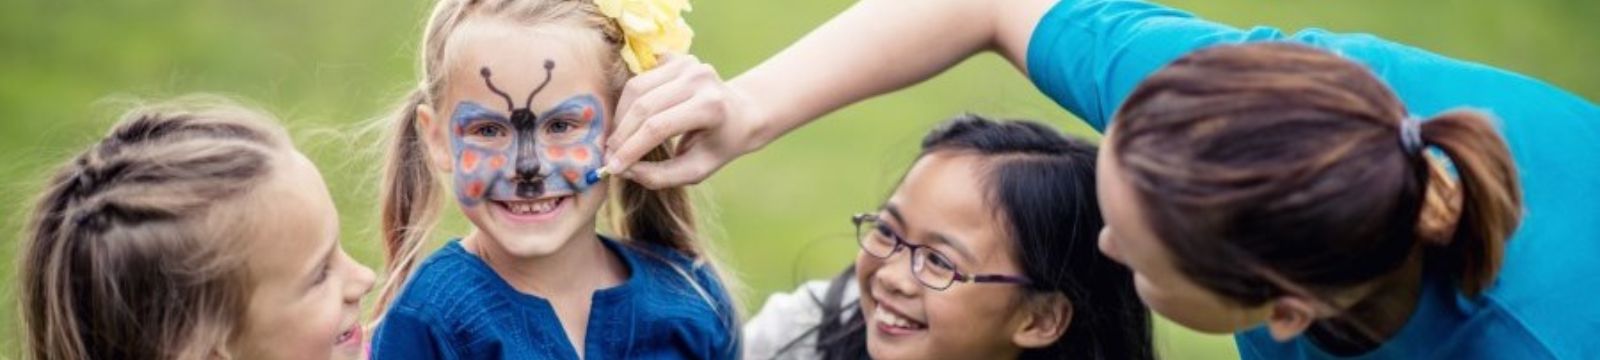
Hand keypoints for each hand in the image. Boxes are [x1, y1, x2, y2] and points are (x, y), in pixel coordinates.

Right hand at [605, 54, 766, 188]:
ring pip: (636, 88)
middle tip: (608, 156)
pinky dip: (629, 102)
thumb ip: (661, 176)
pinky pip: (640, 79)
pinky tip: (629, 122)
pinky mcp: (676, 57)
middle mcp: (699, 78)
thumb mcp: (696, 170)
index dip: (630, 148)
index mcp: (710, 106)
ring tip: (616, 142)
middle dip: (621, 134)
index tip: (612, 167)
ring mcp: (687, 63)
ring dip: (620, 117)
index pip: (658, 127)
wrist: (741, 114)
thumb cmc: (718, 145)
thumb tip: (624, 170)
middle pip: (644, 106)